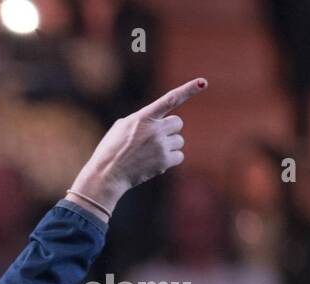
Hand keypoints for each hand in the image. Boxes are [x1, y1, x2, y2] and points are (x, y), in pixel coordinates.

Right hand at [69, 77, 206, 212]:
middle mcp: (154, 129)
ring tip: (149, 154)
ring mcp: (160, 146)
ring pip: (179, 141)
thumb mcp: (121, 128)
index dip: (188, 90)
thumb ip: (142, 119)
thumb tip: (159, 119)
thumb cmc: (110, 151)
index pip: (170, 100)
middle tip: (153, 140)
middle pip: (178, 123)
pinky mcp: (164, 161)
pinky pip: (179, 156)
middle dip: (169, 131)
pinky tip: (154, 163)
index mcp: (143, 117)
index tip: (203, 82)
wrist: (106, 175)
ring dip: (169, 146)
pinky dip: (170, 160)